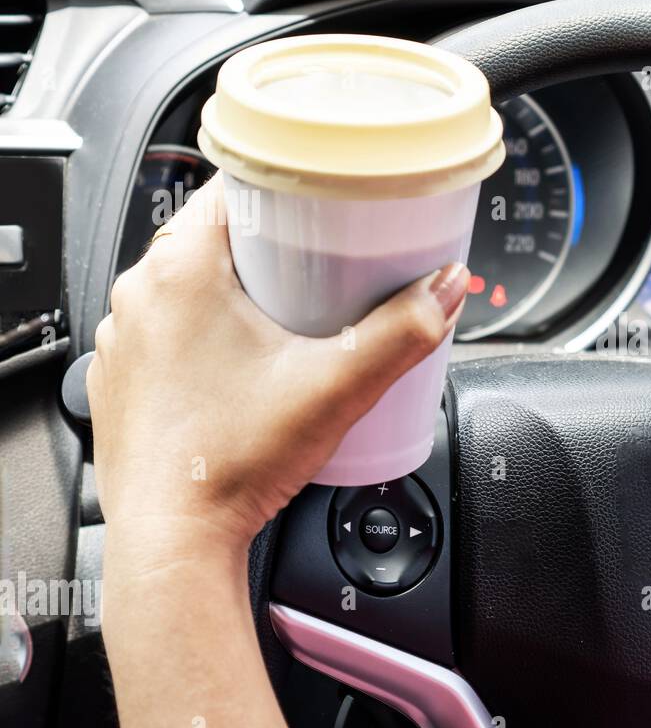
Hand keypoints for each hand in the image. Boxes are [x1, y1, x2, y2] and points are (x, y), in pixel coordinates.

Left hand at [87, 174, 470, 551]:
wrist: (174, 540)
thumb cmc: (230, 460)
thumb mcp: (338, 385)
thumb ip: (404, 331)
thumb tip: (447, 288)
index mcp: (179, 268)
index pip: (234, 186)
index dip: (288, 190)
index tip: (325, 205)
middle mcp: (140, 294)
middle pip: (217, 237)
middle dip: (274, 246)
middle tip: (326, 268)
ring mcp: (126, 339)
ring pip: (190, 285)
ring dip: (238, 290)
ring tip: (292, 317)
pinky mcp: (126, 378)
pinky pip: (171, 330)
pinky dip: (208, 332)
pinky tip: (247, 362)